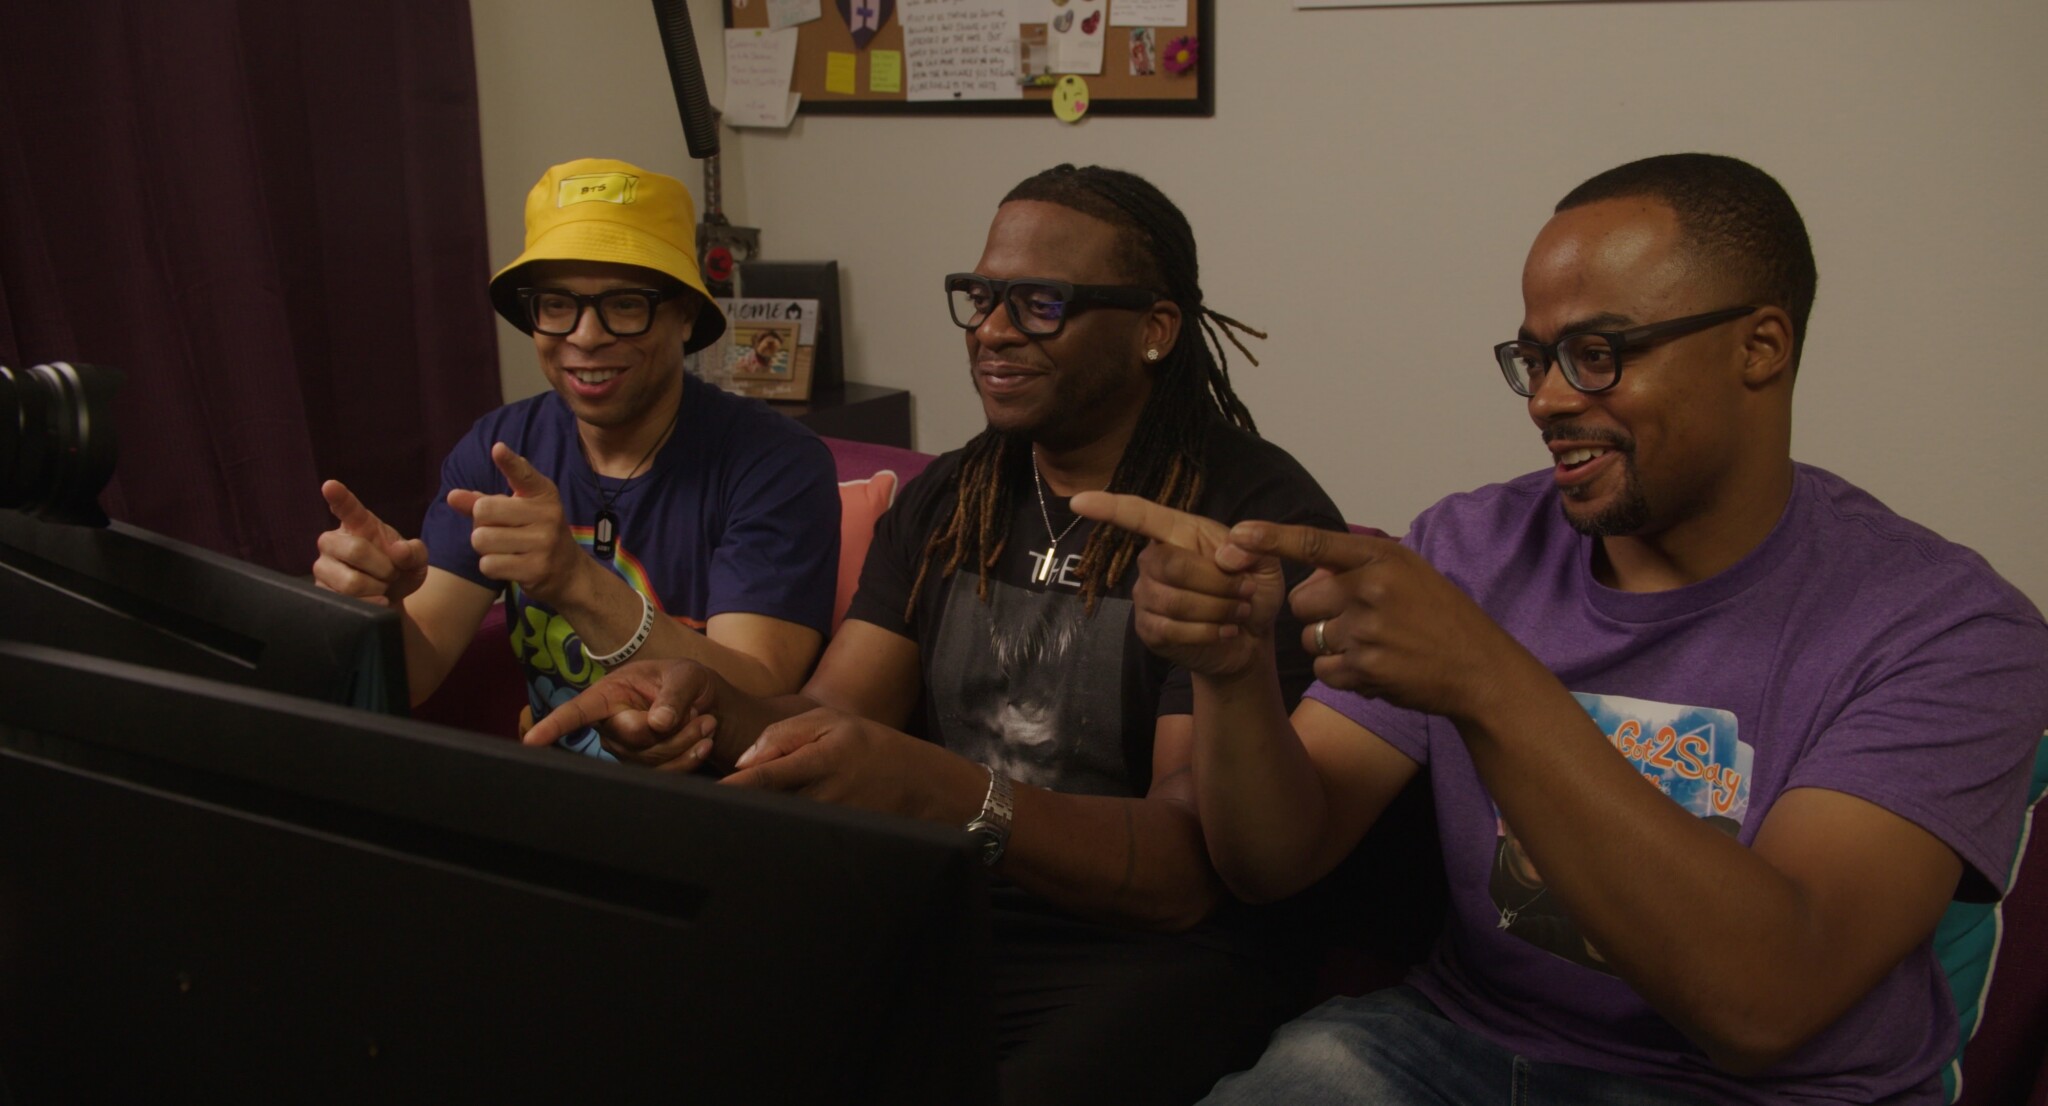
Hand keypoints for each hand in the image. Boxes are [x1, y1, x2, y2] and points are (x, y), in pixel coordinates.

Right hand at [312, 480, 428, 605]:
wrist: (390, 599)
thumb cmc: (399, 570)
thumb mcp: (416, 559)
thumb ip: (415, 552)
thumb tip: (399, 551)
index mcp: (358, 524)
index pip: (346, 507)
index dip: (339, 496)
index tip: (330, 486)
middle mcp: (333, 541)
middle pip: (355, 550)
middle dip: (384, 568)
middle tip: (391, 573)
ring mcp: (322, 566)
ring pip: (350, 581)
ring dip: (377, 588)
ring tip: (381, 586)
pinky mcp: (319, 591)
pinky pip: (346, 601)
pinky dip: (369, 603)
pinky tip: (374, 599)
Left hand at [446, 443, 586, 603]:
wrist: (568, 570)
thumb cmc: (533, 532)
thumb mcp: (515, 510)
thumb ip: (482, 501)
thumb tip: (452, 496)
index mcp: (542, 493)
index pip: (523, 474)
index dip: (509, 462)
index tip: (497, 449)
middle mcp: (547, 514)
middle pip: (483, 511)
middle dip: (480, 523)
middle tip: (498, 530)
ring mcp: (544, 543)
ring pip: (482, 540)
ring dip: (484, 548)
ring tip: (504, 549)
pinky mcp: (536, 569)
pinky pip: (489, 564)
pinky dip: (491, 566)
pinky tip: (509, 564)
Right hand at [523, 658, 718, 772]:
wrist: (702, 701)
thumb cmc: (684, 680)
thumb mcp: (684, 675)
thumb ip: (673, 695)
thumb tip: (657, 724)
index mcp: (608, 694)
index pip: (577, 711)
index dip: (553, 726)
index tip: (530, 742)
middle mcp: (609, 725)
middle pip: (633, 739)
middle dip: (674, 731)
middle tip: (701, 714)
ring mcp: (624, 750)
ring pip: (651, 760)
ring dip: (687, 742)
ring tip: (706, 721)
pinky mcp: (641, 768)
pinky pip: (663, 774)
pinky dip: (690, 758)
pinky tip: (704, 742)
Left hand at [725, 707, 977, 822]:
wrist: (920, 784)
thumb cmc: (868, 745)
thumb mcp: (831, 721)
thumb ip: (783, 735)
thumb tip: (744, 762)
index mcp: (820, 760)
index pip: (766, 777)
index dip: (733, 789)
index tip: (704, 797)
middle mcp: (823, 795)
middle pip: (766, 807)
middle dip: (737, 809)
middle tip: (702, 811)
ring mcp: (829, 821)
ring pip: (779, 824)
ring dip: (754, 822)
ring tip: (726, 822)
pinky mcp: (834, 837)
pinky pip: (796, 834)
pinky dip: (776, 832)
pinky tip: (761, 830)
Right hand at [1071, 491, 1288, 678]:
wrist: (1250, 639)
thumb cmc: (1253, 592)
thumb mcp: (1266, 564)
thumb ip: (1255, 550)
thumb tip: (1228, 556)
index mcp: (1179, 533)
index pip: (1139, 515)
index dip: (1109, 507)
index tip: (1078, 500)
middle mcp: (1154, 561)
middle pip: (1169, 564)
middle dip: (1217, 583)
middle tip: (1247, 592)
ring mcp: (1147, 596)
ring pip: (1173, 601)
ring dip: (1217, 610)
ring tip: (1239, 612)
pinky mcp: (1149, 630)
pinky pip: (1170, 629)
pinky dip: (1206, 632)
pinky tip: (1224, 632)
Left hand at [1228, 521, 1536, 722]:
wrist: (1479, 670)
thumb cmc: (1441, 617)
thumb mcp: (1409, 573)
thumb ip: (1360, 566)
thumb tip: (1309, 567)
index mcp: (1382, 558)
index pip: (1314, 543)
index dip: (1271, 538)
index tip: (1238, 534)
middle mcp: (1370, 589)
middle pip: (1301, 601)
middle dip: (1318, 613)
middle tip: (1357, 620)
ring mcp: (1366, 631)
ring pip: (1310, 639)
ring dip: (1329, 646)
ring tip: (1373, 646)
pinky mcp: (1364, 669)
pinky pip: (1323, 671)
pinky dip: (1341, 673)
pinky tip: (1375, 668)